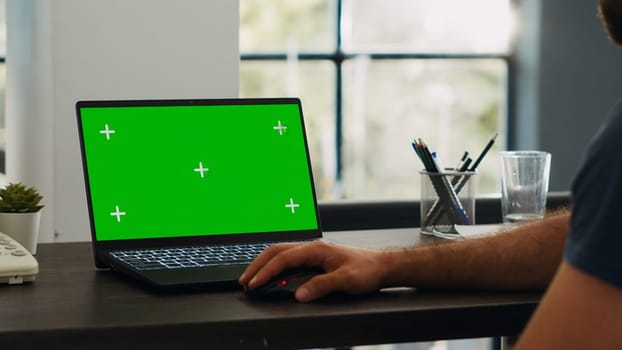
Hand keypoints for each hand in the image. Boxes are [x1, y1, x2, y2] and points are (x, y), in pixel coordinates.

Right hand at [239, 241, 388, 301]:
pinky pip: (289, 260)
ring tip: (252, 278)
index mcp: (316, 249)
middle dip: (258, 265)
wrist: (383, 266)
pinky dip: (275, 267)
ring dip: (265, 265)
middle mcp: (313, 248)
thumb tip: (299, 294)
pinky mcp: (316, 259)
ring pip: (281, 254)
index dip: (266, 272)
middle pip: (277, 251)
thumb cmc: (368, 270)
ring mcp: (313, 252)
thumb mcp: (346, 280)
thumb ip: (322, 286)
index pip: (284, 258)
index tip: (254, 284)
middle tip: (244, 281)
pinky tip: (272, 275)